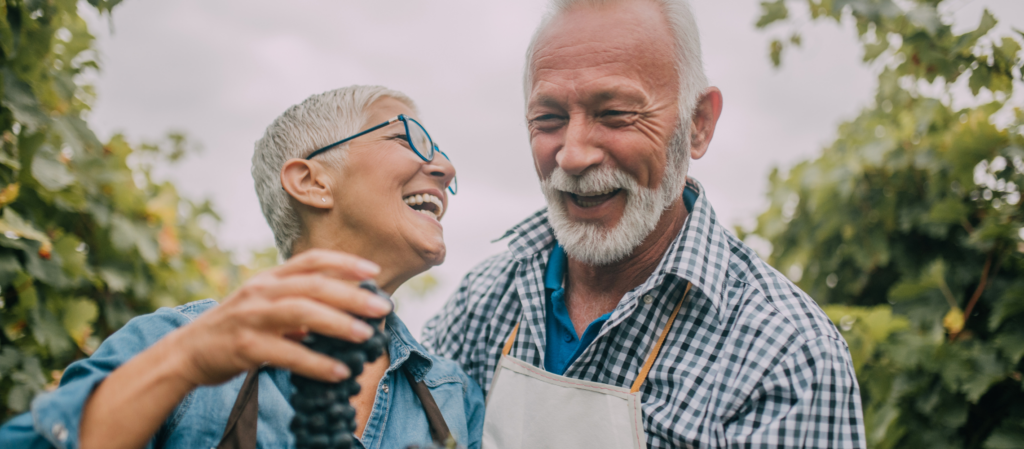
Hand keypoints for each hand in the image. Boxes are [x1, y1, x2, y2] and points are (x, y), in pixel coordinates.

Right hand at [167, 249, 392, 385]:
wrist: (187, 352)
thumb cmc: (235, 328)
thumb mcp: (265, 305)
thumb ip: (298, 302)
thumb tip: (344, 310)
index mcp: (269, 278)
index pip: (311, 260)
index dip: (344, 262)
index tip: (373, 272)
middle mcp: (261, 291)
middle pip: (313, 285)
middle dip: (351, 295)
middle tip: (382, 309)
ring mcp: (251, 317)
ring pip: (301, 313)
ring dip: (338, 324)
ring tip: (365, 337)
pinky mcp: (244, 346)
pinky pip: (287, 354)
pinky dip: (316, 363)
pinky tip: (338, 371)